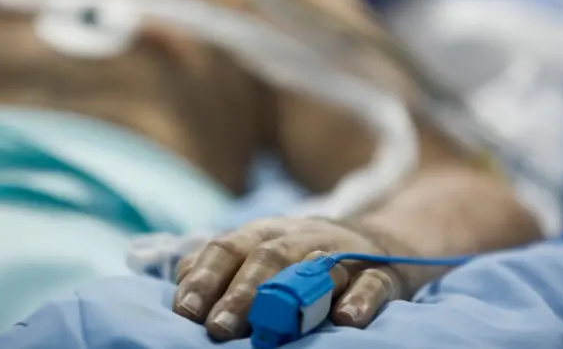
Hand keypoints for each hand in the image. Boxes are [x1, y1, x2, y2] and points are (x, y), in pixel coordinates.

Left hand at [172, 217, 409, 340]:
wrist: (379, 240)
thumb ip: (222, 263)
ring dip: (292, 295)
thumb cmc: (304, 255)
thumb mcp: (261, 249)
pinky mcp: (381, 270)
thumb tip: (181, 279)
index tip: (184, 310)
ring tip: (271, 329)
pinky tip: (346, 319)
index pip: (228, 247)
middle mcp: (301, 236)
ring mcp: (343, 250)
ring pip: (317, 266)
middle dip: (241, 292)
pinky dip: (361, 299)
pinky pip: (373, 281)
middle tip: (219, 328)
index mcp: (265, 233)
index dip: (205, 277)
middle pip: (268, 256)